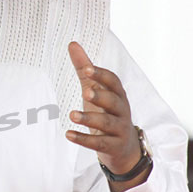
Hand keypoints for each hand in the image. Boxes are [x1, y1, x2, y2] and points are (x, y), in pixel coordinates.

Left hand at [65, 42, 142, 185]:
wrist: (124, 148)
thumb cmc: (106, 112)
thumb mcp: (95, 90)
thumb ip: (85, 69)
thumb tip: (72, 43)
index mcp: (117, 94)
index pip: (114, 82)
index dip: (102, 75)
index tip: (88, 70)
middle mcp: (121, 110)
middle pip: (114, 101)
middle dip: (101, 96)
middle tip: (86, 91)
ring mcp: (119, 129)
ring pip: (107, 123)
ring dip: (89, 119)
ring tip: (72, 115)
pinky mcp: (113, 146)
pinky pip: (99, 143)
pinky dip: (84, 139)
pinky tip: (68, 134)